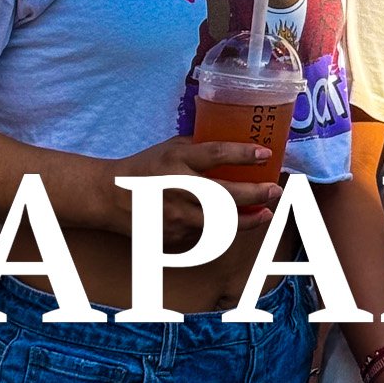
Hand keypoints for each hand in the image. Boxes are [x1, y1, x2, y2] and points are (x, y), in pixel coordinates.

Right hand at [104, 138, 282, 241]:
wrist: (109, 197)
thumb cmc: (145, 167)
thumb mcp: (171, 147)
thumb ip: (199, 146)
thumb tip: (234, 144)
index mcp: (177, 161)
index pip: (215, 155)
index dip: (243, 155)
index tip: (265, 154)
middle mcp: (177, 189)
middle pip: (223, 195)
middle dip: (255, 195)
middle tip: (275, 191)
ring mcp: (174, 218)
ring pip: (219, 223)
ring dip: (247, 220)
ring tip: (266, 214)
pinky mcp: (172, 238)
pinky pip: (203, 236)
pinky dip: (221, 231)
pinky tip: (235, 224)